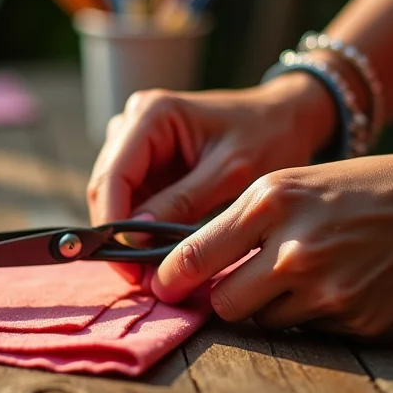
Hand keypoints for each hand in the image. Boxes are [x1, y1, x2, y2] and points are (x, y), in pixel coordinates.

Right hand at [86, 73, 335, 282]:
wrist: (286, 118)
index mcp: (152, 114)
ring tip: (149, 269)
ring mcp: (136, 140)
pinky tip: (155, 250)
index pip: (112, 175)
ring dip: (127, 232)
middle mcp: (134, 122)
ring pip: (114, 195)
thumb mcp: (230, 173)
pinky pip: (131, 197)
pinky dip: (140, 225)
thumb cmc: (267, 137)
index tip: (129, 267)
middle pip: (105, 186)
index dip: (112, 224)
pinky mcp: (146, 159)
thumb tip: (135, 239)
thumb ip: (182, 202)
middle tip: (139, 278)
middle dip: (118, 233)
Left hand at [151, 144, 392, 337]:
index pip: (196, 255)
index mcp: (272, 203)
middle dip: (224, 298)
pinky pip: (308, 331)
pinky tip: (336, 283)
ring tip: (302, 272)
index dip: (171, 277)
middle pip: (224, 304)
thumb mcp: (291, 183)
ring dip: (270, 305)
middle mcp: (295, 250)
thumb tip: (192, 267)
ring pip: (265, 322)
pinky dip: (310, 314)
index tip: (160, 286)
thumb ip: (239, 223)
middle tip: (239, 281)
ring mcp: (329, 292)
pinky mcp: (358, 322)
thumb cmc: (360, 187)